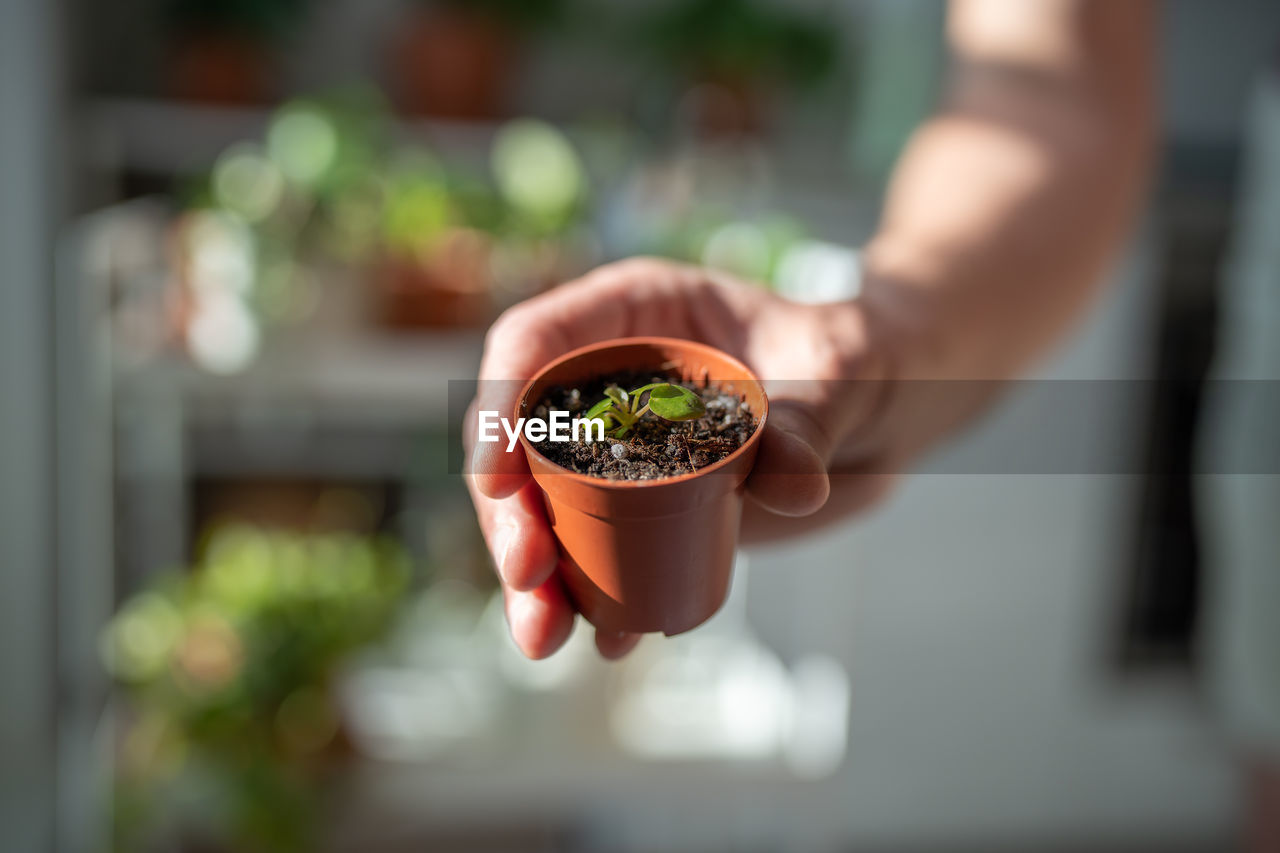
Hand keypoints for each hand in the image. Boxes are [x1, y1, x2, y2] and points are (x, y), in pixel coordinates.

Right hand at [464, 258, 898, 659]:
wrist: (884, 413)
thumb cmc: (854, 359)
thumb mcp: (837, 374)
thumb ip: (809, 421)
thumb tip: (795, 486)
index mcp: (633, 314)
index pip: (533, 342)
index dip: (499, 406)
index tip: (497, 478)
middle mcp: (611, 379)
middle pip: (521, 442)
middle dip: (510, 515)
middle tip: (528, 574)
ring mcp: (621, 448)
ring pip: (544, 509)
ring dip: (535, 578)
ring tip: (544, 637)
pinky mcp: (645, 507)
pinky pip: (598, 551)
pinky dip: (593, 599)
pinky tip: (609, 642)